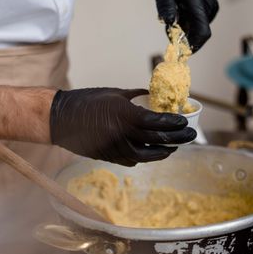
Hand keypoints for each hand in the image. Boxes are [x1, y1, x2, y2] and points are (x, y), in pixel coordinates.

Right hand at [49, 88, 195, 166]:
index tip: (185, 122)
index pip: (156, 122)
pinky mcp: (109, 156)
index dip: (174, 124)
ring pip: (147, 155)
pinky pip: (132, 160)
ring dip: (163, 152)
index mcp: (124, 115)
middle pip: (156, 140)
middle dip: (177, 139)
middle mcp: (122, 134)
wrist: (61, 119)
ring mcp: (115, 148)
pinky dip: (144, 156)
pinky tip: (151, 152)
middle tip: (190, 137)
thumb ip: (136, 97)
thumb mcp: (115, 94)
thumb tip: (153, 96)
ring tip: (173, 147)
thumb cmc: (87, 101)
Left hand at [151, 0, 217, 51]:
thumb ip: (166, 7)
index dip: (192, 47)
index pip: (202, 33)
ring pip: (198, 28)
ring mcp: (211, 5)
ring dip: (185, 29)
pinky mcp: (210, 5)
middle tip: (169, 29)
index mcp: (197, 2)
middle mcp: (208, 6)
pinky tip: (179, 12)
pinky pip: (199, 21)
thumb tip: (169, 24)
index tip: (180, 53)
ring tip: (173, 13)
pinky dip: (188, 23)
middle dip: (184, 38)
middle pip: (198, 33)